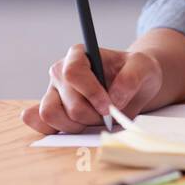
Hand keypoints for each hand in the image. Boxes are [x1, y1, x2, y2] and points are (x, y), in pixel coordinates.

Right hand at [22, 45, 163, 134]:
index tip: (109, 105)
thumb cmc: (136, 72)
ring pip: (50, 114)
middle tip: (108, 114)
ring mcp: (53, 92)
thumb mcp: (144, 67)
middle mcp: (61, 72)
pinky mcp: (51, 109)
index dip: (91, 93)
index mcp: (79, 55)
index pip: (73, 73)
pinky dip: (55, 129)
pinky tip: (76, 127)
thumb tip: (114, 99)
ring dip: (77, 125)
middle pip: (68, 101)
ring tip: (95, 120)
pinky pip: (39, 122)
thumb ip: (131, 78)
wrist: (134, 86)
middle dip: (92, 115)